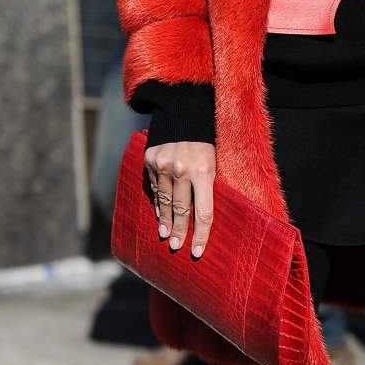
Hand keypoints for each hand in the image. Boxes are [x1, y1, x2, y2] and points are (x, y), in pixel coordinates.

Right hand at [144, 141, 215, 256]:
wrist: (183, 112)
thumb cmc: (205, 142)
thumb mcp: (214, 163)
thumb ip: (208, 187)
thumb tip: (202, 217)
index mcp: (204, 172)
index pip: (203, 212)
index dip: (200, 235)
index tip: (197, 252)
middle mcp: (181, 170)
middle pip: (181, 210)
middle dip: (179, 231)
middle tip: (176, 246)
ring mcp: (163, 165)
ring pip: (164, 201)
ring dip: (164, 220)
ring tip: (164, 234)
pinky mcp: (150, 160)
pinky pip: (154, 187)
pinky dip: (157, 201)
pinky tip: (158, 213)